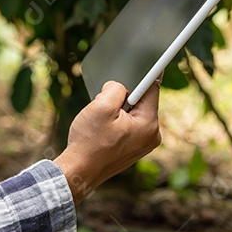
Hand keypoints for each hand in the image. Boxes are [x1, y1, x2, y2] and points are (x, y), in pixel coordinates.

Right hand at [53, 79, 161, 203]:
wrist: (79, 172)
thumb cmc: (89, 142)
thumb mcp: (101, 106)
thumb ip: (116, 88)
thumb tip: (119, 87)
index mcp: (148, 124)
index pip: (152, 89)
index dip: (145, 74)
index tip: (152, 59)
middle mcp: (151, 136)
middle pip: (141, 101)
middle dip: (123, 98)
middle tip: (105, 105)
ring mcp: (143, 144)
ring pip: (133, 113)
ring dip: (118, 111)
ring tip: (102, 122)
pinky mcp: (133, 149)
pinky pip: (128, 125)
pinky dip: (117, 122)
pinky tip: (104, 130)